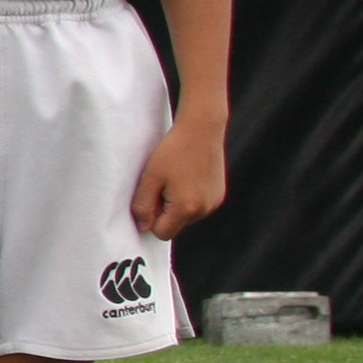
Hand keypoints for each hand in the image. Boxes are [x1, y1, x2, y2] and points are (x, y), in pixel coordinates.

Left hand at [132, 116, 227, 239]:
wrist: (202, 130)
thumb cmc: (173, 151)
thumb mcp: (150, 177)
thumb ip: (143, 205)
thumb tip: (143, 228)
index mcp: (187, 208)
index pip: (162, 233)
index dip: (151, 218)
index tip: (149, 197)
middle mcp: (205, 210)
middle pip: (175, 225)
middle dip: (164, 211)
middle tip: (162, 184)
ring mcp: (214, 202)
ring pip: (186, 217)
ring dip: (176, 204)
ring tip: (174, 178)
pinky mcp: (219, 195)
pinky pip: (197, 206)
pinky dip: (188, 197)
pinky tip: (186, 176)